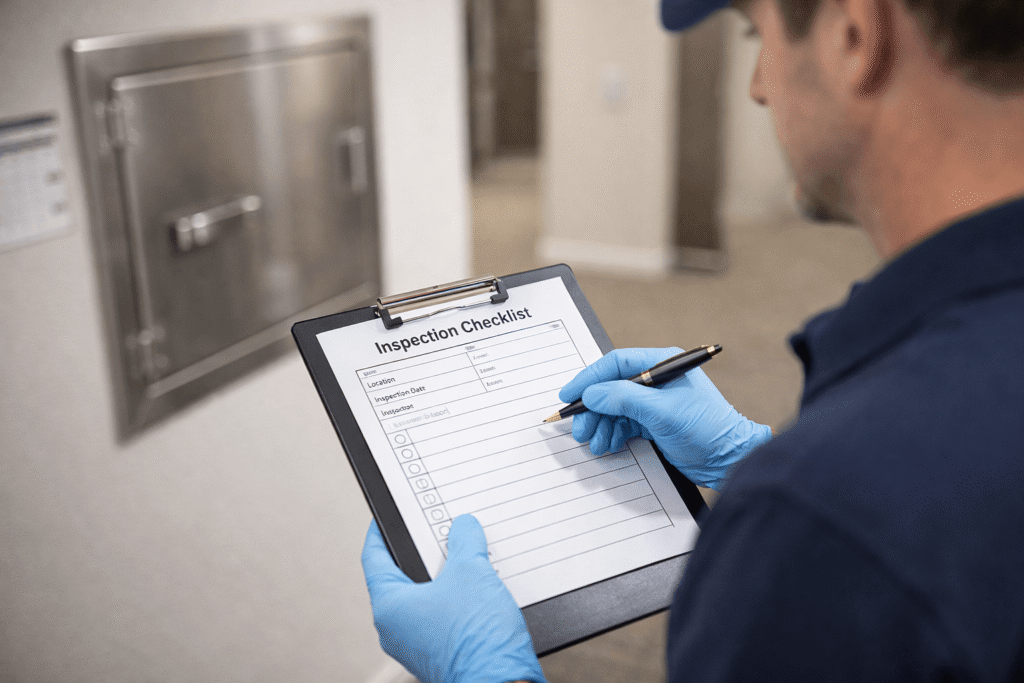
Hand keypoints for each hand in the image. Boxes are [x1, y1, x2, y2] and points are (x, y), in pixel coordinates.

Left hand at [361, 515, 546, 682]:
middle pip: (402, 577)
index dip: (381, 531)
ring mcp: (417, 644)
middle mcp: (396, 629)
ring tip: (465, 556)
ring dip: (444, 576)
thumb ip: (464, 541)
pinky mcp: (440, 653)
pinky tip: (477, 587)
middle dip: (423, 552)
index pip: (374, 557)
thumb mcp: (472, 571)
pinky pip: (441, 616)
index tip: (387, 517)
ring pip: (425, 598)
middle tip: (438, 530)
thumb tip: (463, 527)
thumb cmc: (476, 639)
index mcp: (389, 607)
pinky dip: (454, 599)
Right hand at [558, 347, 771, 490]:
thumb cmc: (708, 430)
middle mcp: (656, 379)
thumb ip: (625, 399)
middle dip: (593, 409)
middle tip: (580, 429)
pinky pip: (623, 423)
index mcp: (662, 364)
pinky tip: (607, 445)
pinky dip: (612, 434)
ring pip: (614, 408)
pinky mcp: (654, 422)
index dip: (589, 378)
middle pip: (611, 388)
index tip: (569, 394)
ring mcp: (654, 401)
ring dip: (601, 425)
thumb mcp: (663, 412)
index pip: (615, 364)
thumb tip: (593, 394)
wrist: (730, 460)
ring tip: (594, 443)